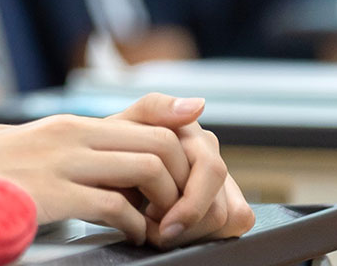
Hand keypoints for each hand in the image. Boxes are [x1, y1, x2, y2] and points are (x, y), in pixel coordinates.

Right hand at [0, 112, 192, 244]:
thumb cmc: (2, 174)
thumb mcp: (49, 149)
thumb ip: (95, 148)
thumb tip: (146, 154)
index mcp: (74, 124)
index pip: (156, 129)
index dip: (180, 164)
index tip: (179, 192)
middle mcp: (72, 135)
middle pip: (160, 147)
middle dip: (184, 186)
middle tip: (179, 214)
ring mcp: (61, 162)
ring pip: (147, 171)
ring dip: (165, 206)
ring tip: (159, 227)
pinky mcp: (51, 193)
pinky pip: (114, 206)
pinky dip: (135, 226)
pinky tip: (131, 236)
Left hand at [112, 93, 254, 246]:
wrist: (102, 168)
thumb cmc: (109, 149)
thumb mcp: (119, 126)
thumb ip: (156, 108)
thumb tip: (199, 104)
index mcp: (190, 131)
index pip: (211, 172)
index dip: (189, 207)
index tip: (162, 227)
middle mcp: (209, 151)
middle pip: (219, 205)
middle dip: (188, 226)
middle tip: (156, 233)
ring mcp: (218, 176)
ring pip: (226, 219)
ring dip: (191, 233)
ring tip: (157, 228)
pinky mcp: (225, 199)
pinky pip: (234, 222)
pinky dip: (204, 233)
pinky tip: (174, 229)